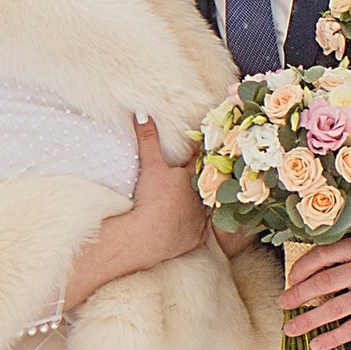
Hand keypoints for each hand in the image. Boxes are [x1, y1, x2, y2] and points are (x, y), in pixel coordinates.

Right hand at [122, 118, 207, 267]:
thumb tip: (142, 113)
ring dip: (207, 203)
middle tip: (209, 172)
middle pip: (208, 184)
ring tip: (202, 198)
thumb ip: (148, 139)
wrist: (149, 235)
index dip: (203, 153)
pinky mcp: (197, 236)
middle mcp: (202, 197)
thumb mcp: (150, 166)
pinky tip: (195, 223)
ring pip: (209, 207)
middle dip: (208, 178)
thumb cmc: (152, 198)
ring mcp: (201, 218)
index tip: (208, 146)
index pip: (201, 160)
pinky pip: (202, 229)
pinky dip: (198, 226)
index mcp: (193, 178)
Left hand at [281, 236, 350, 345]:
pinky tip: (315, 344)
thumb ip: (344, 255)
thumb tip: (306, 272)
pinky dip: (333, 338)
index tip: (290, 278)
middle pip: (324, 282)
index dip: (301, 268)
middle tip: (283, 303)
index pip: (322, 256)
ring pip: (335, 308)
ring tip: (291, 328)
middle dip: (299, 294)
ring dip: (309, 319)